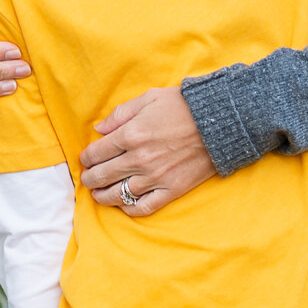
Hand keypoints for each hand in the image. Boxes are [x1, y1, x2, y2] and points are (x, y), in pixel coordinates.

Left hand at [79, 86, 216, 215]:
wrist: (220, 121)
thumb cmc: (183, 106)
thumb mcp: (149, 98)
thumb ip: (121, 113)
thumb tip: (99, 129)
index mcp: (131, 135)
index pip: (96, 152)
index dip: (86, 158)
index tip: (86, 159)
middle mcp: (139, 159)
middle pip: (102, 175)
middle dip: (89, 178)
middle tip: (88, 178)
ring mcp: (155, 177)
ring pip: (118, 195)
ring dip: (102, 196)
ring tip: (98, 194)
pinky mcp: (171, 190)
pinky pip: (143, 207)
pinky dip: (129, 209)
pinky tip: (124, 205)